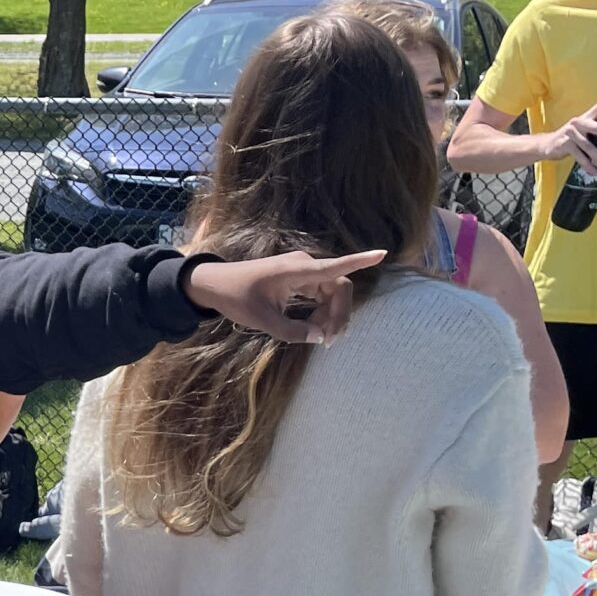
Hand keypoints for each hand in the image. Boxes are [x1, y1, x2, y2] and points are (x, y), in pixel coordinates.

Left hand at [183, 249, 384, 344]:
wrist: (214, 284)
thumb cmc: (236, 298)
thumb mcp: (262, 320)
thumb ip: (292, 332)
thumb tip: (320, 337)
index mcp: (296, 270)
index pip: (334, 267)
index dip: (360, 261)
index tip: (382, 254)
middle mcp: (304, 267)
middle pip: (339, 287)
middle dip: (339, 314)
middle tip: (329, 341)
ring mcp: (303, 272)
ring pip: (332, 293)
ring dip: (331, 316)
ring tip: (318, 337)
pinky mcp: (299, 279)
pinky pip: (321, 295)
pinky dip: (321, 312)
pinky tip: (314, 328)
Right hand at [538, 98, 596, 173]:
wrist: (545, 145)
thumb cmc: (567, 139)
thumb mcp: (580, 131)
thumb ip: (594, 132)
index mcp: (585, 117)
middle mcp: (578, 122)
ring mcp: (571, 133)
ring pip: (590, 146)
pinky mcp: (565, 144)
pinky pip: (580, 156)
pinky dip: (588, 165)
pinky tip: (593, 171)